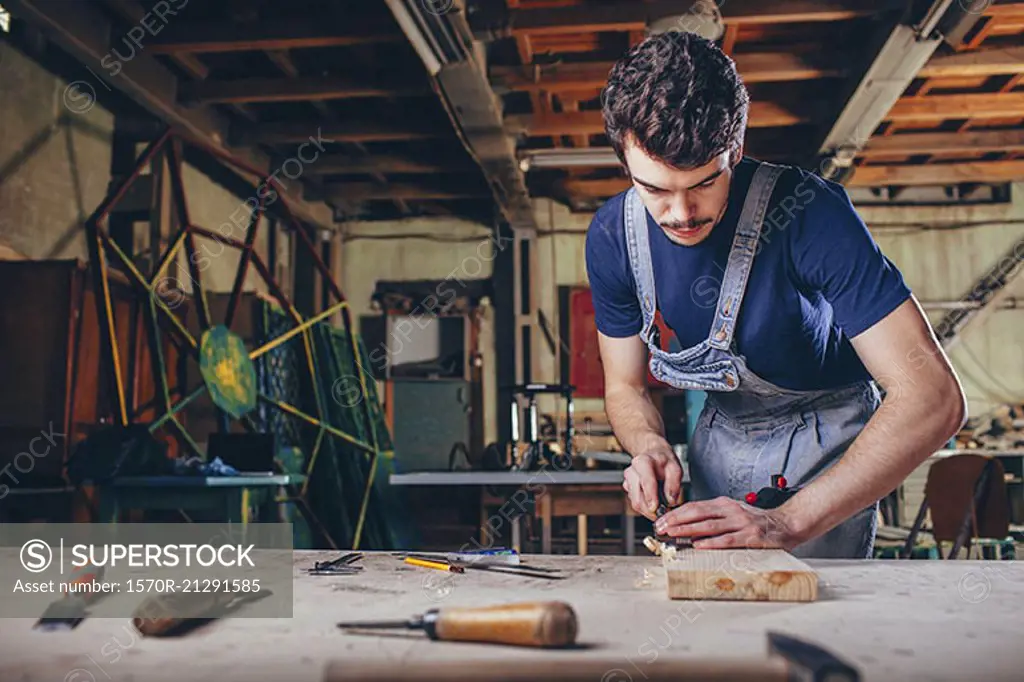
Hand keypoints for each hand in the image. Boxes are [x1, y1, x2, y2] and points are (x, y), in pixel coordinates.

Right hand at [622, 450, 682, 519]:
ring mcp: (628, 481)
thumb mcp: (675, 467)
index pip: (645, 481)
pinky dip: (645, 508)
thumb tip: (670, 500)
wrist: (654, 456)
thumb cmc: (663, 461)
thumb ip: (674, 483)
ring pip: (635, 503)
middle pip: (637, 497)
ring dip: (648, 510)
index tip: (655, 508)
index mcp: (642, 462)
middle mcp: (631, 471)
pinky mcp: (628, 489)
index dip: (650, 496)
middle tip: (664, 512)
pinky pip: (635, 503)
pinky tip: (654, 502)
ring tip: (661, 508)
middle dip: (650, 509)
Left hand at [653, 496, 799, 549]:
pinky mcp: (750, 537)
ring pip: (708, 526)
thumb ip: (715, 518)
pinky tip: (699, 546)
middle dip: (676, 520)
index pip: (694, 506)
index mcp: (724, 504)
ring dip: (687, 530)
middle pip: (697, 513)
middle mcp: (730, 510)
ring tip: (672, 534)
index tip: (661, 520)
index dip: (675, 513)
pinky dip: (711, 543)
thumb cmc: (759, 522)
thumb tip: (690, 527)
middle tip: (660, 527)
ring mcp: (740, 523)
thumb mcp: (734, 513)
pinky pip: (727, 540)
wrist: (788, 524)